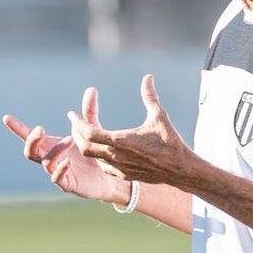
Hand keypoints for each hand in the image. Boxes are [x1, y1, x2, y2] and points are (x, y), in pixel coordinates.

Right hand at [2, 87, 128, 203]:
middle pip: (30, 151)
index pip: (30, 136)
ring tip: (71, 139)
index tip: (6, 117)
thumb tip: (92, 89)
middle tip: (41, 129)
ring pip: (46, 162)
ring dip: (55, 150)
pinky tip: (68, 161)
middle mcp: (51, 158)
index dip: (17, 128)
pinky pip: (57, 179)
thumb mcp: (92, 130)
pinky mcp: (68, 184)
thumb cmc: (95, 154)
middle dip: (31, 140)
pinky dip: (60, 169)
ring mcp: (57, 172)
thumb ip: (89, 112)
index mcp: (52, 145)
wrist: (110, 177)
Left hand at [67, 74, 191, 186]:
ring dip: (86, 145)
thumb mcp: (159, 116)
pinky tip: (100, 148)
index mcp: (121, 141)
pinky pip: (103, 166)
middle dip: (77, 134)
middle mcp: (117, 156)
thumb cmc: (170, 141)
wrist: (180, 169)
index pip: (89, 133)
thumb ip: (150, 96)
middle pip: (85, 147)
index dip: (78, 123)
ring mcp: (120, 167)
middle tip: (75, 123)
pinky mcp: (124, 174)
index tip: (72, 114)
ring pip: (93, 157)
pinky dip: (97, 156)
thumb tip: (148, 77)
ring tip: (84, 133)